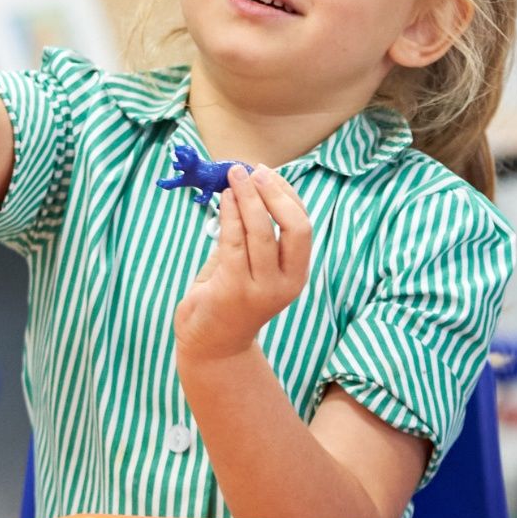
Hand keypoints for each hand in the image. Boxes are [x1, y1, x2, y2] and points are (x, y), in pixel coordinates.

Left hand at [174, 166, 311, 364]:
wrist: (213, 346)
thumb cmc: (230, 298)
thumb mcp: (253, 267)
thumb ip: (255, 235)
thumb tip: (249, 185)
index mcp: (296, 275)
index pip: (303, 226)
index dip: (288, 195)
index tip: (268, 174)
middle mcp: (286, 283)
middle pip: (294, 227)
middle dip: (274, 194)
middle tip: (253, 171)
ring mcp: (261, 289)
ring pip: (262, 232)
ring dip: (248, 198)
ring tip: (233, 176)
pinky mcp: (233, 291)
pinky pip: (234, 244)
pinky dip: (229, 216)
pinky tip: (223, 200)